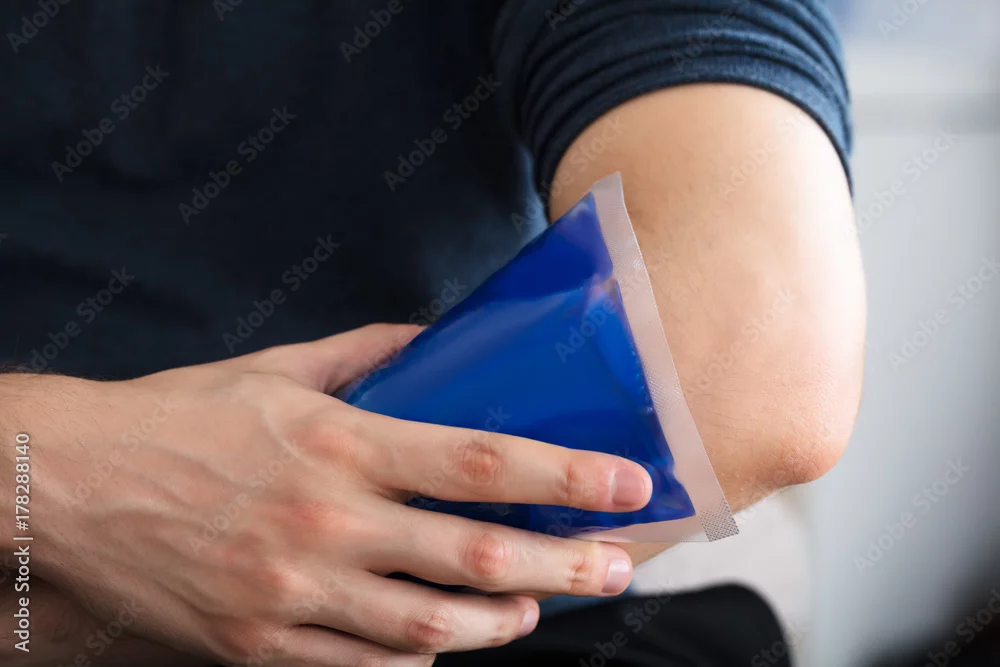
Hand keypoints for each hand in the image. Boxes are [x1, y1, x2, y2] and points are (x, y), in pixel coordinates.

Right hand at [5, 324, 650, 665]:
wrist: (70, 482)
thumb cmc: (179, 417)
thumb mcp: (276, 369)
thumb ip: (368, 354)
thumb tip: (434, 341)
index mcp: (339, 442)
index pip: (481, 463)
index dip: (566, 476)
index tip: (628, 483)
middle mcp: (327, 520)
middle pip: (474, 558)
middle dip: (563, 565)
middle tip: (616, 564)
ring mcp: (294, 592)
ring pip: (429, 631)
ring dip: (500, 624)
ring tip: (536, 606)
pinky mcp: (261, 642)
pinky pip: (364, 665)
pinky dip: (420, 659)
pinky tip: (448, 643)